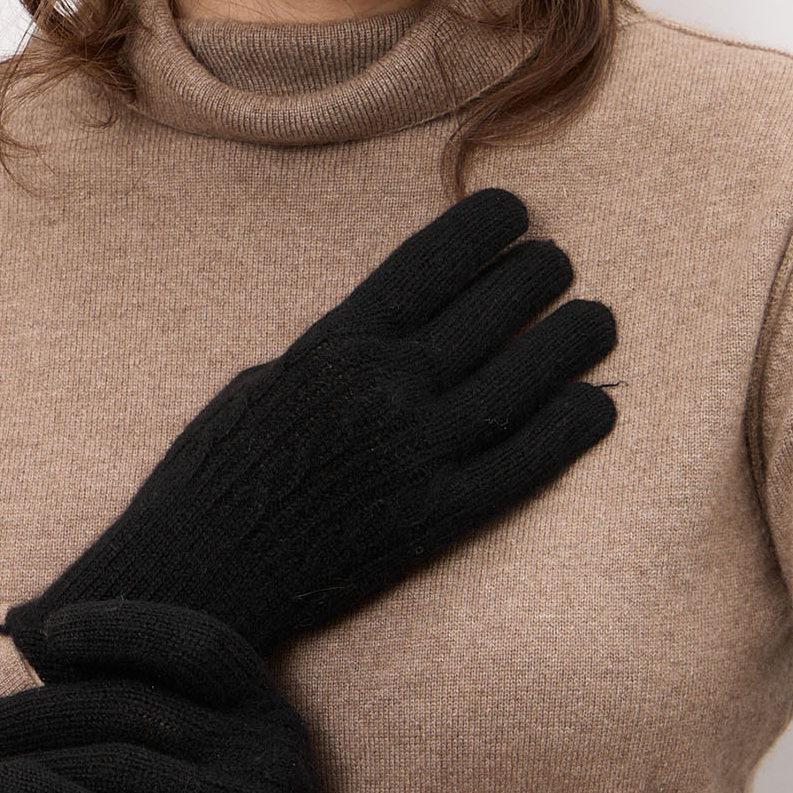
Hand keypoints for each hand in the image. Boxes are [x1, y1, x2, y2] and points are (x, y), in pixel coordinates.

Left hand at [0, 600, 468, 792]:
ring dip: (31, 761)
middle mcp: (267, 750)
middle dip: (44, 708)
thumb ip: (180, 719)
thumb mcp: (235, 769)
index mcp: (269, 711)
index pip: (196, 642)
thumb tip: (60, 663)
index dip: (122, 626)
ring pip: (118, 764)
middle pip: (137, 706)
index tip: (48, 630)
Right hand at [4, 187, 615, 669]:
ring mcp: (414, 455)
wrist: (195, 580)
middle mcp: (382, 389)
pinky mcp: (436, 520)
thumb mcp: (265, 382)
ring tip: (596, 319)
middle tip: (557, 266)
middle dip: (538, 274)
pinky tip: (598, 403)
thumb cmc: (215, 476)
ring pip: (525, 376)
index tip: (514, 212)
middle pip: (492, 307)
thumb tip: (403, 321)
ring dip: (574, 337)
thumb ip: (339, 349)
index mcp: (335, 345)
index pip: (431, 260)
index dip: (485, 226)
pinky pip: (526, 463)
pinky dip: (572, 427)